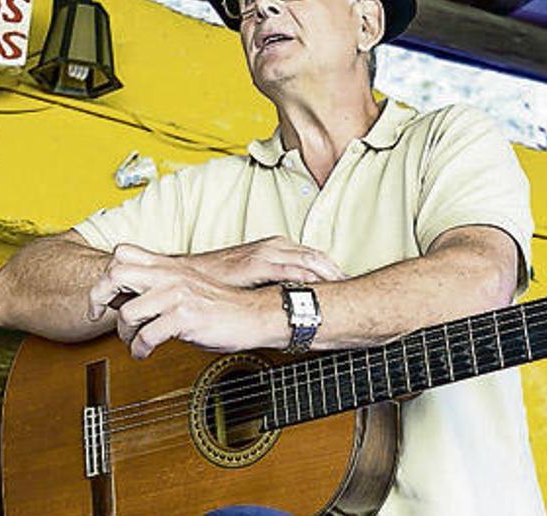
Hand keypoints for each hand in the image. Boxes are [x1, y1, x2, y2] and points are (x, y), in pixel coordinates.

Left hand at [87, 244, 286, 357]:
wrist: (254, 315)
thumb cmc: (220, 307)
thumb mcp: (186, 287)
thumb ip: (157, 287)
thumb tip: (123, 300)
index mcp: (169, 266)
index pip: (122, 254)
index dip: (105, 276)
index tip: (103, 298)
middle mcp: (170, 275)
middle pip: (115, 274)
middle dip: (98, 297)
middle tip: (97, 315)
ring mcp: (177, 296)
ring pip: (128, 312)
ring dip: (124, 334)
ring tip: (133, 342)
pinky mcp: (185, 318)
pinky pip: (147, 336)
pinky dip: (139, 350)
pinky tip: (144, 353)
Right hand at [188, 236, 345, 287]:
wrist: (187, 277)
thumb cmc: (218, 280)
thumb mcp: (252, 280)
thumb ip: (272, 285)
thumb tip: (291, 301)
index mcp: (275, 248)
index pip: (313, 257)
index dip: (333, 271)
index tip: (350, 286)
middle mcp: (274, 246)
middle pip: (317, 256)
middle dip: (338, 272)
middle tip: (359, 289)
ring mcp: (266, 252)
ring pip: (308, 260)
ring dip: (330, 274)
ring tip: (348, 288)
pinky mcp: (256, 264)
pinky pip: (289, 270)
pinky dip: (308, 278)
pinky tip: (321, 288)